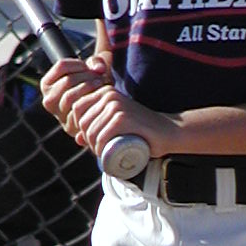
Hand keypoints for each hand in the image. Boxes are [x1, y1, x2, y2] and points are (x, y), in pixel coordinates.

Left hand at [40, 53, 170, 160]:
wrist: (169, 131)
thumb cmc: (142, 130)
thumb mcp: (118, 124)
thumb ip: (98, 126)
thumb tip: (77, 139)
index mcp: (105, 91)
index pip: (77, 109)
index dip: (80, 127)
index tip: (93, 140)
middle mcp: (109, 95)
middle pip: (82, 121)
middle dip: (87, 139)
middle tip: (101, 150)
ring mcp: (116, 106)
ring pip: (91, 131)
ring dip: (93, 147)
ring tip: (105, 153)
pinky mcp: (123, 118)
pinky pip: (101, 136)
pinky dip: (100, 148)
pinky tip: (105, 153)